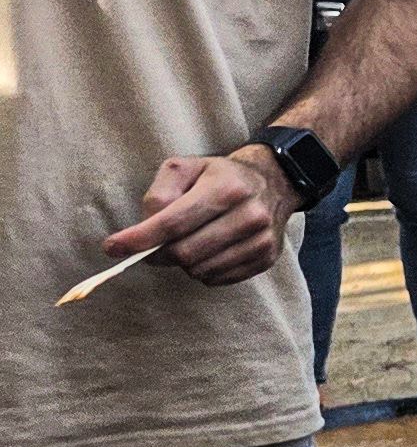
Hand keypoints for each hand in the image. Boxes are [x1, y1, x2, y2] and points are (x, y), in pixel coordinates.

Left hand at [115, 146, 299, 286]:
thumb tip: (146, 226)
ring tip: (187, 243)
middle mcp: (250, 215)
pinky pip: (218, 279)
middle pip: (185, 252)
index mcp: (227, 188)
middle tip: (150, 248)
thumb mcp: (186, 167)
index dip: (139, 239)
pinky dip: (202, 270)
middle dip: (158, 254)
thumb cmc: (219, 176)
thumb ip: (160, 191)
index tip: (113, 248)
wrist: (274, 182)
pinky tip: (206, 251)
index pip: (174, 223)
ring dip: (182, 263)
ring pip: (200, 270)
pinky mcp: (266, 258)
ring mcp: (261, 240)